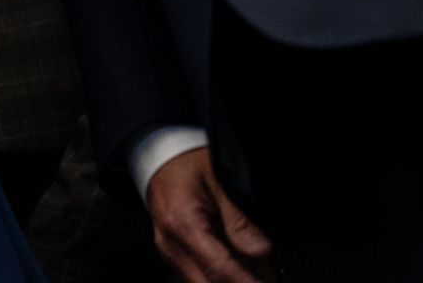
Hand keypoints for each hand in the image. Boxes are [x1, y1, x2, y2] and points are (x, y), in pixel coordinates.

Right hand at [147, 147, 275, 282]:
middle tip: (265, 279)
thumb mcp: (219, 181)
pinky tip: (236, 270)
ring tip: (253, 274)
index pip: (220, 269)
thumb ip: (239, 220)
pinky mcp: (170, 252)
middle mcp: (170, 244)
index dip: (247, 282)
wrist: (157, 152)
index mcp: (183, 225)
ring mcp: (167, 250)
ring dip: (227, 280)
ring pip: (200, 282)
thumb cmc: (187, 161)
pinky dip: (216, 277)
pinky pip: (194, 275)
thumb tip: (261, 250)